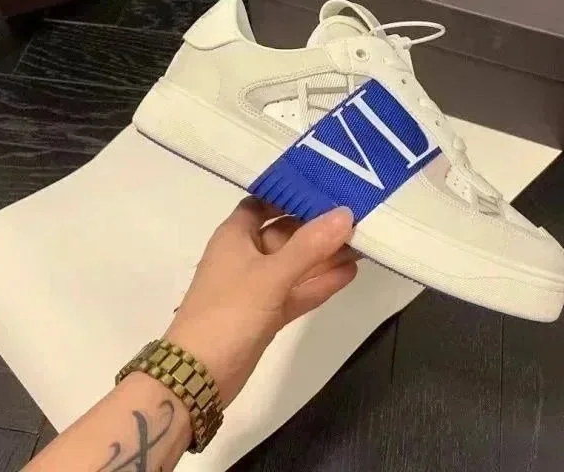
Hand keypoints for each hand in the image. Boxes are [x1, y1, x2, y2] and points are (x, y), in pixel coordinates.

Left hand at [165, 198, 356, 405]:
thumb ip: (310, 246)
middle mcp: (246, 255)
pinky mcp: (267, 313)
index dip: (290, 193)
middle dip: (318, 226)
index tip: (325, 186)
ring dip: (325, 255)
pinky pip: (298, 289)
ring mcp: (257, 286)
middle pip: (286, 232)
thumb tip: (346, 214)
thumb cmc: (229, 312)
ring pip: (296, 263)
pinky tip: (351, 272)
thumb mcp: (271, 275)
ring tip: (364, 243)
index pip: (264, 202)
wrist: (199, 377)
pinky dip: (320, 282)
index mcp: (235, 235)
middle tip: (358, 215)